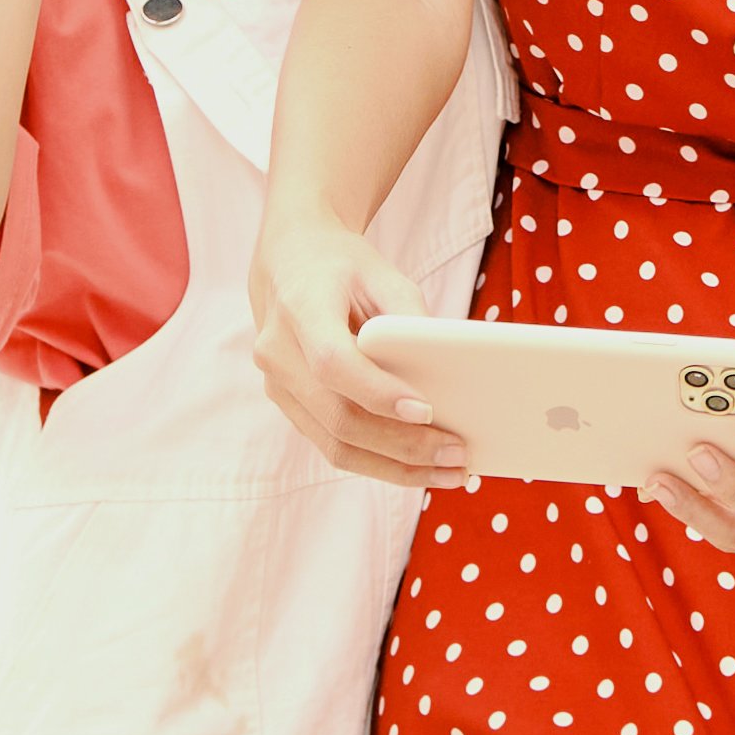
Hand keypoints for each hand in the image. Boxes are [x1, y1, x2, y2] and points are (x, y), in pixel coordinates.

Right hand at [246, 205, 463, 487]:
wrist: (288, 262)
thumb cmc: (341, 266)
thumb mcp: (382, 273)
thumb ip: (410, 316)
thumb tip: (446, 374)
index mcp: (300, 307)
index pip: (333, 362)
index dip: (378, 392)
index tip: (428, 410)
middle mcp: (278, 352)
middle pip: (339, 416)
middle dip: (402, 445)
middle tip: (457, 455)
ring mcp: (277, 385)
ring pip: (335, 445)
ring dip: (395, 467)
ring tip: (447, 472)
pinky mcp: (289, 406)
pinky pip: (333, 446)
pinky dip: (379, 463)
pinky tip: (419, 467)